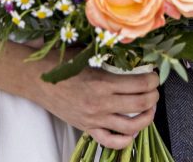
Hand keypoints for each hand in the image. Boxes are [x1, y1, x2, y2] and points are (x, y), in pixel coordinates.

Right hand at [34, 65, 158, 149]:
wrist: (37, 79)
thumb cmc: (61, 62)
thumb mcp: (87, 53)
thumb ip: (108, 55)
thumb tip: (131, 51)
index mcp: (103, 81)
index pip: (139, 84)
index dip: (153, 80)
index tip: (155, 75)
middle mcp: (101, 103)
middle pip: (140, 104)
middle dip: (153, 97)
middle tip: (155, 90)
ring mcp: (95, 118)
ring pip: (130, 126)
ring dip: (146, 118)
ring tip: (149, 109)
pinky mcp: (87, 128)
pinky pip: (110, 141)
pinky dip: (125, 139)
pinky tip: (132, 131)